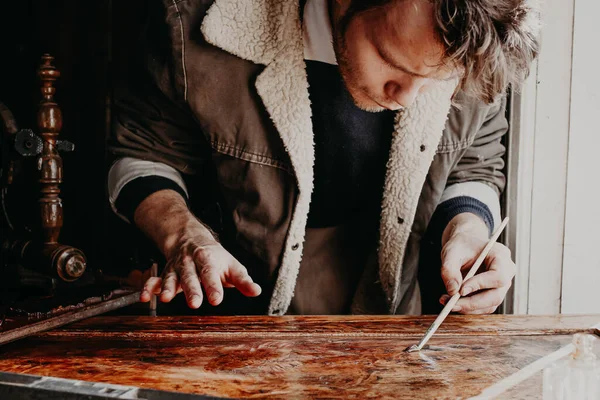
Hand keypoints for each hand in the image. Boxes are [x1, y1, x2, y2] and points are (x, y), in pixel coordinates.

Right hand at [135, 190, 260, 308]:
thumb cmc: (216, 258)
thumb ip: (243, 281)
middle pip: (191, 277)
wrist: (190, 238)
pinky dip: (148, 288)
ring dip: (167, 288)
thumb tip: (257, 291)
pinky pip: (154, 280)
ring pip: (171, 278)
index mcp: (209, 260)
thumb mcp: (232, 266)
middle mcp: (191, 263)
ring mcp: (176, 268)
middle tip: (195, 304)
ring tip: (166, 298)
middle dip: (192, 290)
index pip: (211, 274)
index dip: (214, 287)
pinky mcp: (165, 274)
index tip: (216, 299)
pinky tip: (145, 297)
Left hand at [439, 213, 514, 313]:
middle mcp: (506, 272)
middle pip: (495, 296)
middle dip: (472, 303)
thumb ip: (449, 269)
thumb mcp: (451, 252)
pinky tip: (451, 301)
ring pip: (489, 305)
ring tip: (446, 301)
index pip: (498, 276)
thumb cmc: (460, 245)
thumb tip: (453, 291)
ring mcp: (501, 286)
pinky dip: (467, 308)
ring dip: (467, 308)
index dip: (480, 285)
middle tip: (451, 304)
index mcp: (501, 256)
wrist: (464, 245)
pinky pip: (482, 307)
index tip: (461, 290)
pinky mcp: (492, 294)